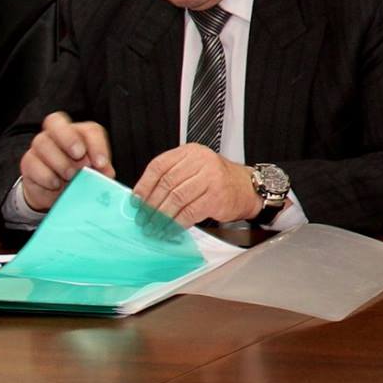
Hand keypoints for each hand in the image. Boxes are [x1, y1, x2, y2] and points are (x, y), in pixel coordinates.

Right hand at [18, 112, 114, 211]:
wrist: (53, 191)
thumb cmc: (77, 175)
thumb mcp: (92, 173)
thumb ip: (100, 170)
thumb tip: (106, 174)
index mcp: (79, 132)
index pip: (89, 130)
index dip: (96, 145)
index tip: (101, 163)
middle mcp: (56, 134)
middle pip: (56, 122)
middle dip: (69, 139)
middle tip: (79, 156)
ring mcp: (39, 146)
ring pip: (43, 143)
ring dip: (60, 162)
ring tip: (70, 176)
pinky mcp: (28, 162)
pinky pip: (33, 164)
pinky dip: (47, 176)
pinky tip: (56, 185)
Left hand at [132, 144, 261, 224]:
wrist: (246, 188)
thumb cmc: (217, 180)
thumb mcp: (195, 168)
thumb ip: (172, 176)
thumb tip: (143, 198)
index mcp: (191, 152)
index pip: (159, 166)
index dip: (144, 185)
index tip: (136, 202)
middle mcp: (201, 161)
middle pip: (166, 184)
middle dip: (151, 205)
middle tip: (143, 219)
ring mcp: (211, 178)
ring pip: (176, 199)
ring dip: (161, 217)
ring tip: (154, 227)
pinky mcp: (216, 197)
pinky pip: (189, 212)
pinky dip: (177, 223)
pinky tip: (170, 230)